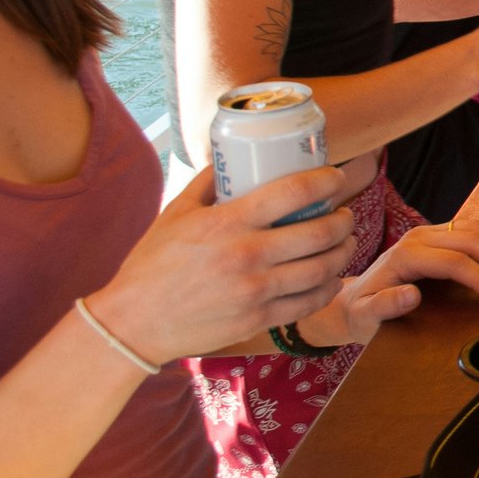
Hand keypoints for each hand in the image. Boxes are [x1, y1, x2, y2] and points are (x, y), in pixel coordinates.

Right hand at [85, 166, 368, 363]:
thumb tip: (231, 155)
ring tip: (344, 242)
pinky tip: (330, 277)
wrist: (133, 323)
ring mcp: (255, 290)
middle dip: (342, 220)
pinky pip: (308, 302)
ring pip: (322, 268)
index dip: (326, 180)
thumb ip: (207, 183)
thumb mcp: (175, 214)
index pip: (293, 192)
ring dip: (343, 252)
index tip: (336, 177)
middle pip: (320, 232)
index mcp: (227, 223)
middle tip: (344, 214)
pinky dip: (328, 287)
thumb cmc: (152, 265)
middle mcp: (246, 255)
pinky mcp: (258, 319)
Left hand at [307, 217, 478, 346]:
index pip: (456, 261)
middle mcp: (418, 236)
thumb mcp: (364, 317)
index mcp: (405, 255)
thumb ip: (384, 307)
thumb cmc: (361, 313)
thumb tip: (411, 296)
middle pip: (471, 240)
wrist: (351, 300)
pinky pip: (472, 229)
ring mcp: (428, 232)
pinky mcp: (436, 233)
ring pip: (476, 229)